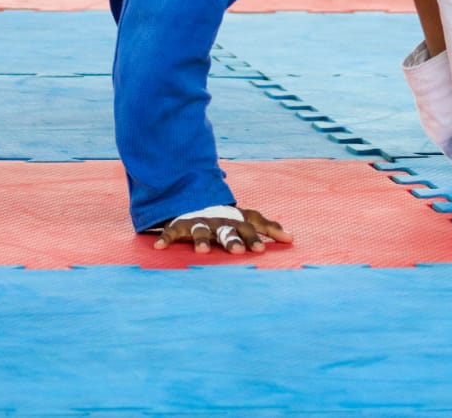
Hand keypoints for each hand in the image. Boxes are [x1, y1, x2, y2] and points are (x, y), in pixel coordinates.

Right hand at [153, 207, 293, 254]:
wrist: (197, 200)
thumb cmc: (228, 218)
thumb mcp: (249, 219)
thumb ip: (268, 228)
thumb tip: (292, 239)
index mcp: (236, 222)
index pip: (248, 229)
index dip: (253, 239)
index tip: (260, 250)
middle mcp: (218, 223)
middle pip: (226, 232)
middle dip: (232, 241)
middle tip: (237, 251)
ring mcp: (199, 223)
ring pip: (200, 232)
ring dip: (201, 240)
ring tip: (202, 251)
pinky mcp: (179, 226)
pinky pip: (170, 232)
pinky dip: (164, 238)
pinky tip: (159, 247)